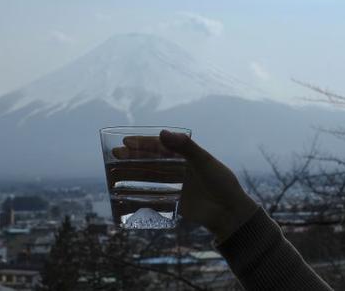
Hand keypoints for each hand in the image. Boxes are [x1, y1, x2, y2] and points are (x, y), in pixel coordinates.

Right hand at [114, 130, 257, 241]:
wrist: (230, 213)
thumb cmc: (221, 183)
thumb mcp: (205, 162)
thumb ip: (185, 147)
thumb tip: (162, 133)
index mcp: (185, 155)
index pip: (160, 145)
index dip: (143, 143)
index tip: (126, 141)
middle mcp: (177, 168)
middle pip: (150, 160)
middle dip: (132, 156)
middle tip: (115, 154)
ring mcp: (173, 185)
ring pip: (148, 176)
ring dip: (131, 173)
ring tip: (114, 172)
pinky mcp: (172, 202)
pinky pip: (151, 196)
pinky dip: (138, 193)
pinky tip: (124, 193)